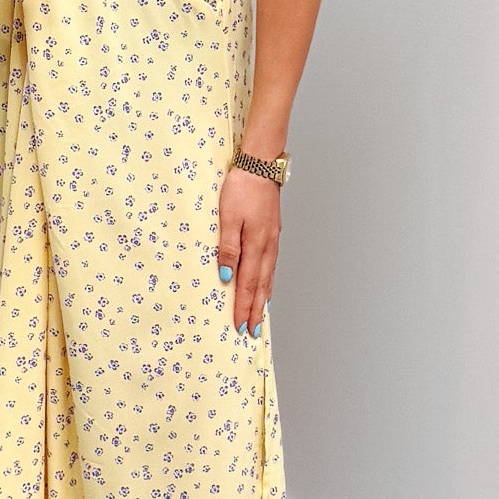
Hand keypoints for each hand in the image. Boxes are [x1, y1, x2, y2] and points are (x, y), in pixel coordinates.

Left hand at [217, 164, 279, 334]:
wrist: (260, 166)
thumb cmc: (241, 188)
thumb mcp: (227, 217)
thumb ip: (227, 248)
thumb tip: (226, 277)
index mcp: (255, 245)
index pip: (247, 284)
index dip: (243, 307)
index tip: (239, 326)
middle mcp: (267, 246)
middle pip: (261, 286)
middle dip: (255, 311)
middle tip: (251, 332)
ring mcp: (272, 240)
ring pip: (268, 278)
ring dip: (263, 300)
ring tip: (259, 318)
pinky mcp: (272, 233)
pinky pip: (271, 266)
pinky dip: (267, 282)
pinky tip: (265, 287)